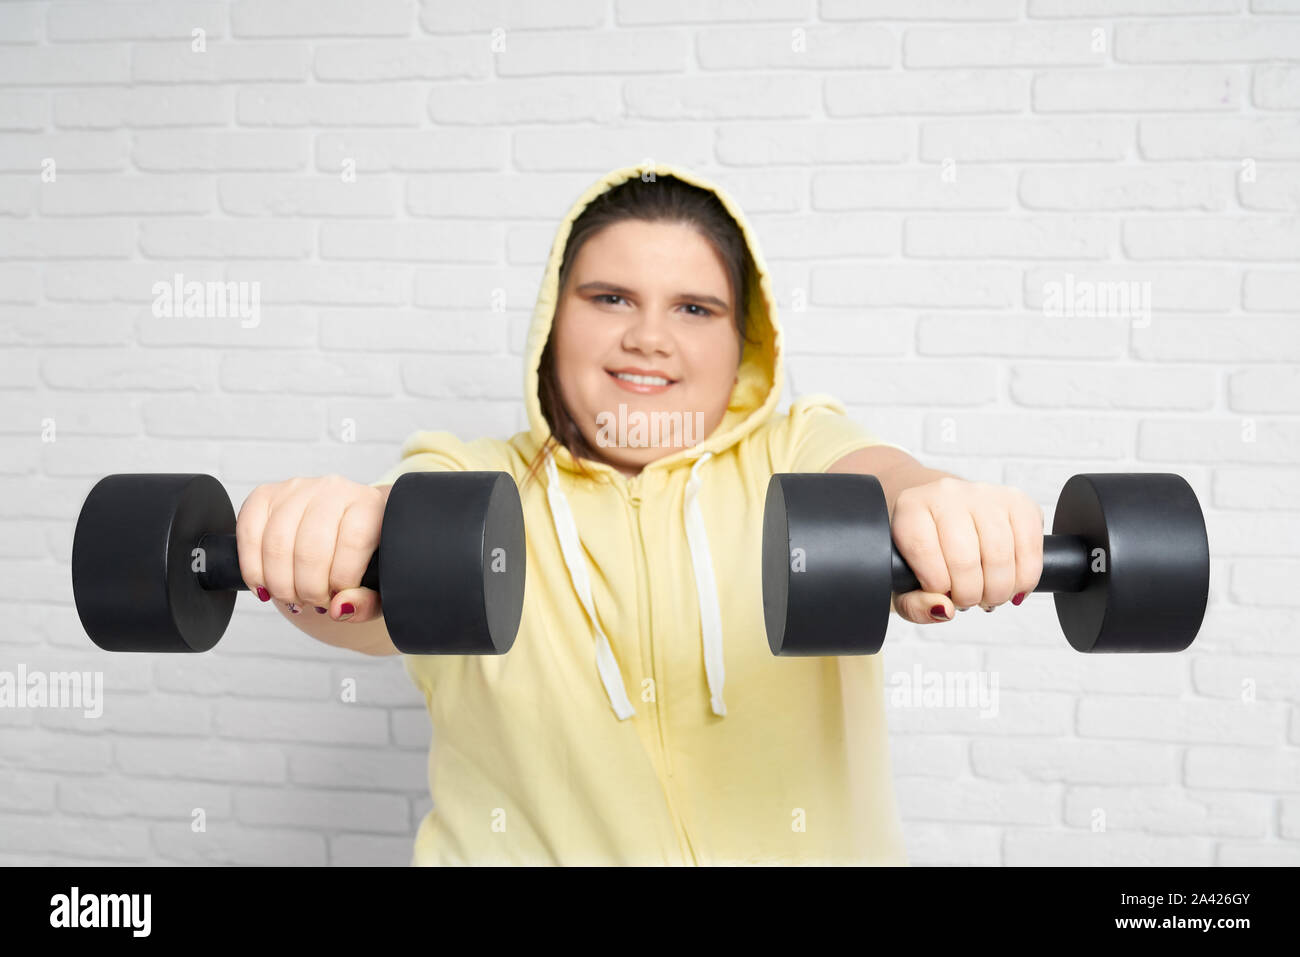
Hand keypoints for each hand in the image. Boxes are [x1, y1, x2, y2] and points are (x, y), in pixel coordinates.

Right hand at [235, 475, 390, 622]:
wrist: (340, 531)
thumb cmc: (361, 557)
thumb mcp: (376, 583)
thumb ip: (367, 602)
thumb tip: (340, 608)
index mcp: (369, 505)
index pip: (353, 541)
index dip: (341, 579)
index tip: (338, 596)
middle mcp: (334, 490)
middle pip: (310, 548)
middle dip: (308, 589)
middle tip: (313, 602)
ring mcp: (297, 489)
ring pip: (277, 543)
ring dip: (280, 584)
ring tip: (292, 597)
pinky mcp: (266, 495)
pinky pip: (249, 532)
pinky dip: (252, 568)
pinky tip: (266, 585)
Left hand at [889, 476, 1043, 623]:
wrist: (946, 516)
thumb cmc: (925, 552)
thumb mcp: (907, 582)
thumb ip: (914, 605)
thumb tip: (945, 610)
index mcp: (912, 508)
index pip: (923, 551)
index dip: (936, 585)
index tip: (941, 593)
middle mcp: (948, 494)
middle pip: (964, 559)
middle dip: (969, 595)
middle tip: (967, 601)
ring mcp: (986, 494)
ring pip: (999, 556)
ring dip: (997, 591)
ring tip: (988, 596)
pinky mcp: (1018, 501)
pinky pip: (1030, 548)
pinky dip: (1025, 579)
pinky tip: (1012, 586)